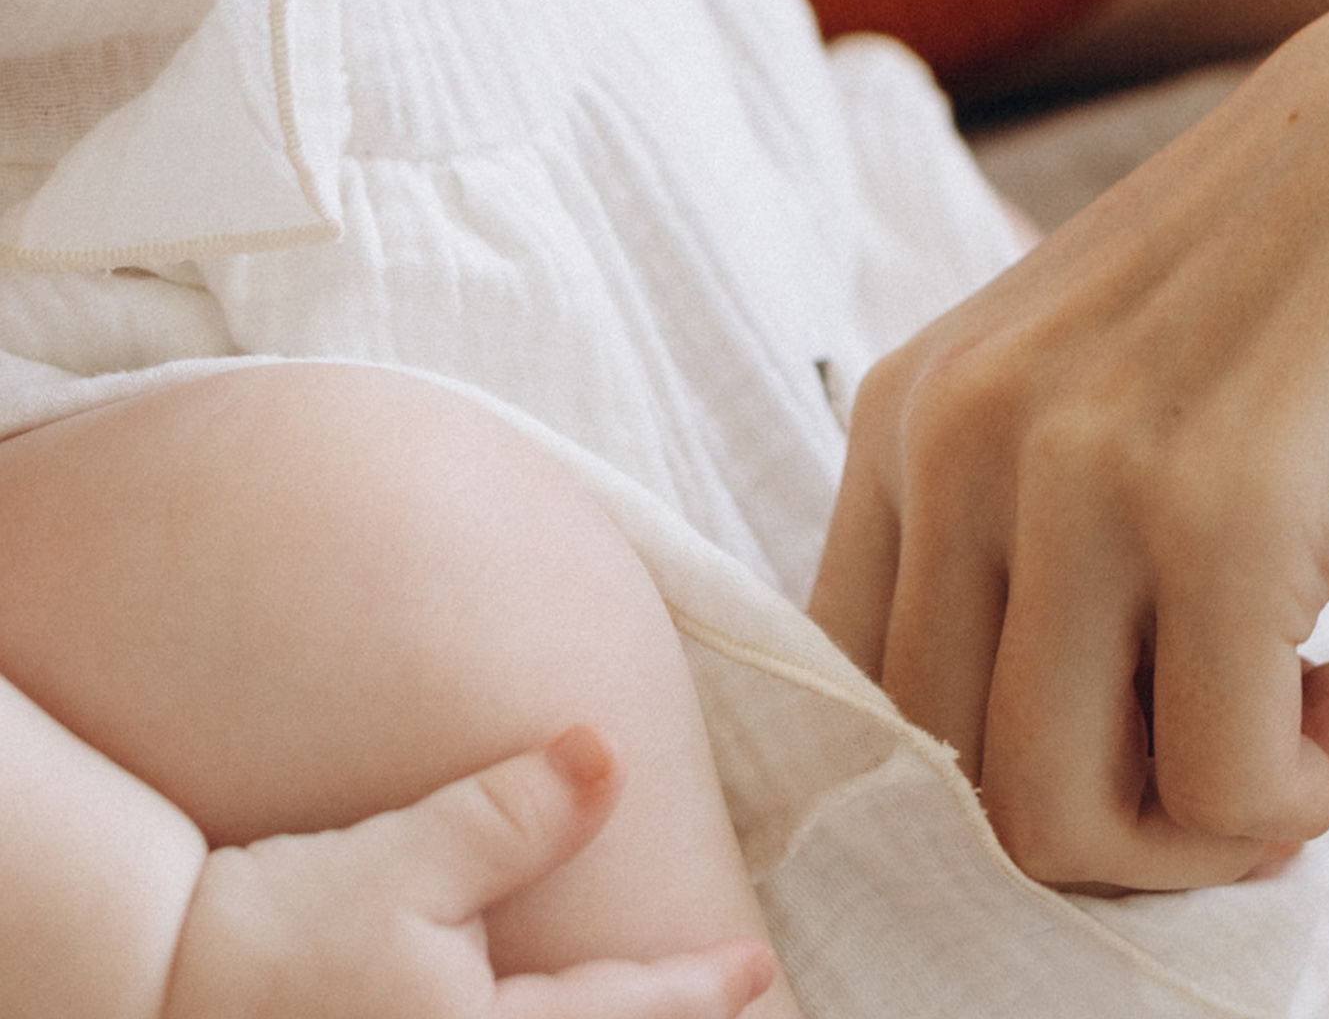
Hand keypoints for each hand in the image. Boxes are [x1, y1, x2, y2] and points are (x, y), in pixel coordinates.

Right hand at [163, 727, 773, 1018]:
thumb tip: (607, 751)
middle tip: (728, 1001)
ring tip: (646, 1012)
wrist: (156, 991)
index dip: (700, 990)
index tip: (757, 967)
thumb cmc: (282, 927)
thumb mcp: (406, 860)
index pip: (625, 1017)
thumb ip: (514, 813)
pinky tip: (545, 1018)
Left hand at [815, 0, 1328, 891]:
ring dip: (1203, 831)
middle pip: (950, 792)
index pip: (857, 711)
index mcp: (917, 403)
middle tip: (1247, 733)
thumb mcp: (1132, 380)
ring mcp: (1083, 463)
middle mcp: (959, 427)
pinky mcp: (1224, 506)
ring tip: (1302, 712)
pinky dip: (1303, 794)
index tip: (1149, 728)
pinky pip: (1222, 795)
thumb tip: (995, 792)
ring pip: (1058, 826)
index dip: (1003, 778)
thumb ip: (1031, 532)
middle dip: (1113, 820)